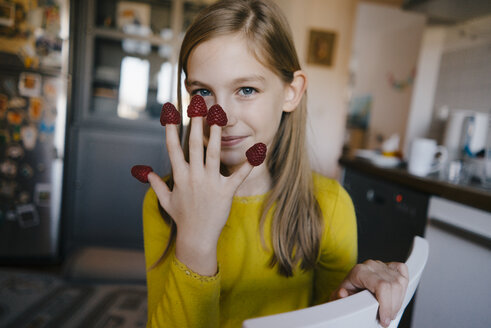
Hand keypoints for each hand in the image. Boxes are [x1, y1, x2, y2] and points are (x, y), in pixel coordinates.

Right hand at [147, 109, 253, 275]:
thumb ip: (157, 185)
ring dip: (216, 133)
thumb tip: (147, 173)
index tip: (170, 113)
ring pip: (213, 153)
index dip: (171, 129)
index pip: (173, 148)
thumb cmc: (182, 218)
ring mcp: (210, 183)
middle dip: (195, 123)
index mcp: (180, 176)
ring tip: (219, 116)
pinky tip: (256, 150)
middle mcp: (194, 176)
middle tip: (198, 105)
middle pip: (194, 145)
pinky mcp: (226, 191)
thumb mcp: (166, 201)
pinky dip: (248, 163)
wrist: (197, 237)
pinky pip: (238, 175)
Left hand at [330, 260, 408, 326]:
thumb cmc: (346, 292)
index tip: (384, 319)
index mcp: (359, 271)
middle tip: (386, 318)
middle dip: (392, 307)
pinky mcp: (390, 266)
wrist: (349, 286)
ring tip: (390, 311)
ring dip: (398, 301)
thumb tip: (342, 294)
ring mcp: (382, 265)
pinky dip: (403, 285)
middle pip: (393, 286)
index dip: (386, 305)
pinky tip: (397, 295)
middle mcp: (372, 266)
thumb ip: (340, 297)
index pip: (382, 286)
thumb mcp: (339, 297)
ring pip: (400, 282)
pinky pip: (403, 271)